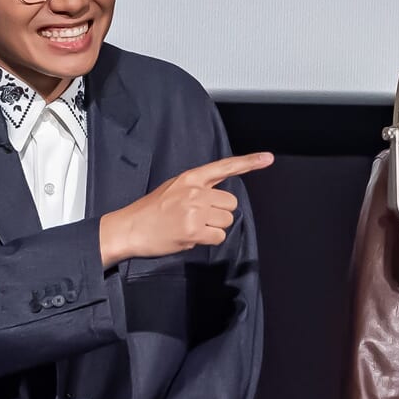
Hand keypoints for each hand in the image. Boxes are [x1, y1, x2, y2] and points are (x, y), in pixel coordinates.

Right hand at [99, 152, 273, 267]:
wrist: (130, 228)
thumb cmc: (151, 211)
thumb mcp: (174, 188)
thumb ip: (198, 189)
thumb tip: (219, 198)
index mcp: (190, 178)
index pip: (224, 166)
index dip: (249, 162)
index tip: (268, 158)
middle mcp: (195, 191)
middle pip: (230, 203)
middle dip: (219, 214)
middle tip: (198, 219)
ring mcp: (195, 210)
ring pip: (227, 221)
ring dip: (214, 228)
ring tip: (191, 228)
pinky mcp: (194, 230)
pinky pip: (218, 236)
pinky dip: (209, 240)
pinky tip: (191, 237)